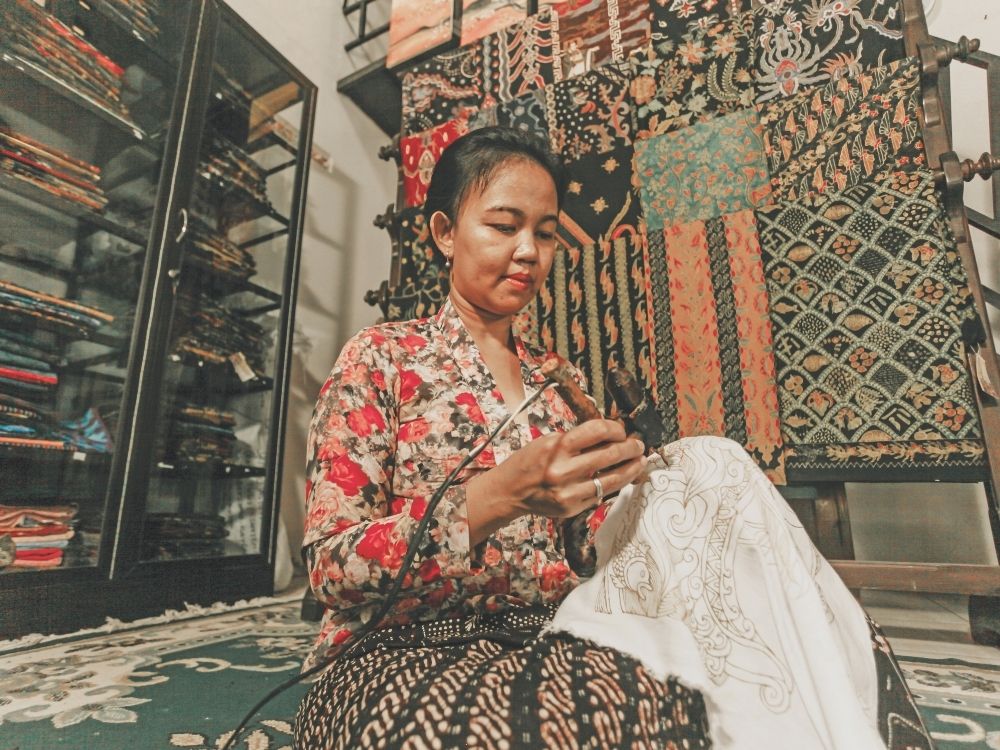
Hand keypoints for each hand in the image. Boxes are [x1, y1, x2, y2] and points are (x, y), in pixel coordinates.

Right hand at [466, 420, 645, 543]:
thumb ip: (577, 439)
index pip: (598, 431)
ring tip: (640, 462)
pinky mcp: (572, 507)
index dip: (616, 429)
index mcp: (557, 446)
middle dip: (630, 448)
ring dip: (631, 468)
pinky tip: (624, 477)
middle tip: (638, 445)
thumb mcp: (548, 442)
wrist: (509, 491)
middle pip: (610, 454)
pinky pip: (602, 494)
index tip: (622, 430)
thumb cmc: (529, 462)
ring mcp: (568, 491)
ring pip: (612, 478)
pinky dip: (616, 484)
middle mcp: (563, 469)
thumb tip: (610, 434)